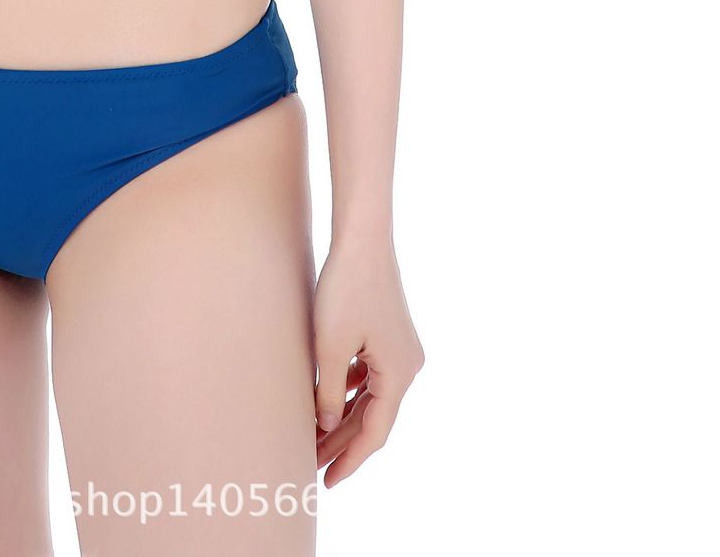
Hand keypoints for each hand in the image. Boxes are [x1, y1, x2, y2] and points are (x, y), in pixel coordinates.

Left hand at [312, 232, 422, 484]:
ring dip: (343, 415)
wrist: (362, 237)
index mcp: (400, 374)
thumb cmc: (345, 288)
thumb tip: (327, 426)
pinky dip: (349, 390)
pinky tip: (327, 396)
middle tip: (311, 463)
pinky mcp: (388, 332)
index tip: (327, 482)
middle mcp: (407, 365)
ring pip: (370, 395)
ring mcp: (400, 347)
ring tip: (314, 435)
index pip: (375, 432)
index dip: (350, 460)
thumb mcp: (331, 346)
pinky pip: (369, 374)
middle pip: (373, 416)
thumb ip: (328, 392)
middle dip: (343, 441)